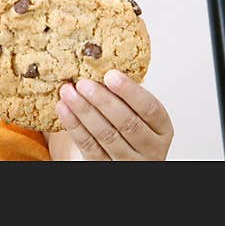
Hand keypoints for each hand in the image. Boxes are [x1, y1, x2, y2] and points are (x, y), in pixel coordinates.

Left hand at [55, 70, 173, 159]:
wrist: (118, 156)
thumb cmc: (126, 124)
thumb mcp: (134, 109)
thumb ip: (124, 91)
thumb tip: (99, 58)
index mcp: (161, 128)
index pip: (151, 109)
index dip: (131, 92)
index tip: (110, 74)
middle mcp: (150, 148)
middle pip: (128, 123)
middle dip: (103, 101)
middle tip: (83, 82)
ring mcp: (128, 161)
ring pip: (106, 135)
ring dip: (84, 111)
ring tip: (67, 91)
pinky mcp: (105, 167)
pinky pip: (89, 146)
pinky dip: (74, 126)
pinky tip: (62, 108)